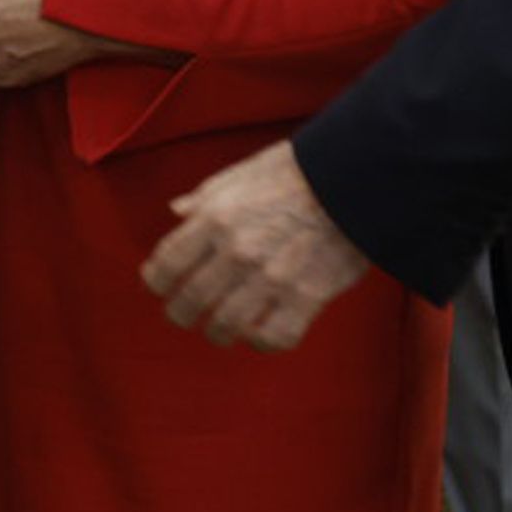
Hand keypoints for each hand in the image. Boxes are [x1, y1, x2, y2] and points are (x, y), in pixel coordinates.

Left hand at [142, 139, 373, 349]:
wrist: (356, 176)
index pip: (166, 265)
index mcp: (217, 216)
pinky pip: (272, 338)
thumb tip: (176, 211)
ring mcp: (272, 277)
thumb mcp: (244, 172)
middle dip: (180, 314)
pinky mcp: (307, 296)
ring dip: (217, 332)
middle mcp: (238, 250)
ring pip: (225, 327)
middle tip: (184, 315)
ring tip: (220, 329)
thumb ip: (206, 196)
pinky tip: (259, 333)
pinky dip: (260, 342)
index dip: (155, 282)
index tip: (159, 286)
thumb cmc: (298, 170)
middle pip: (189, 302)